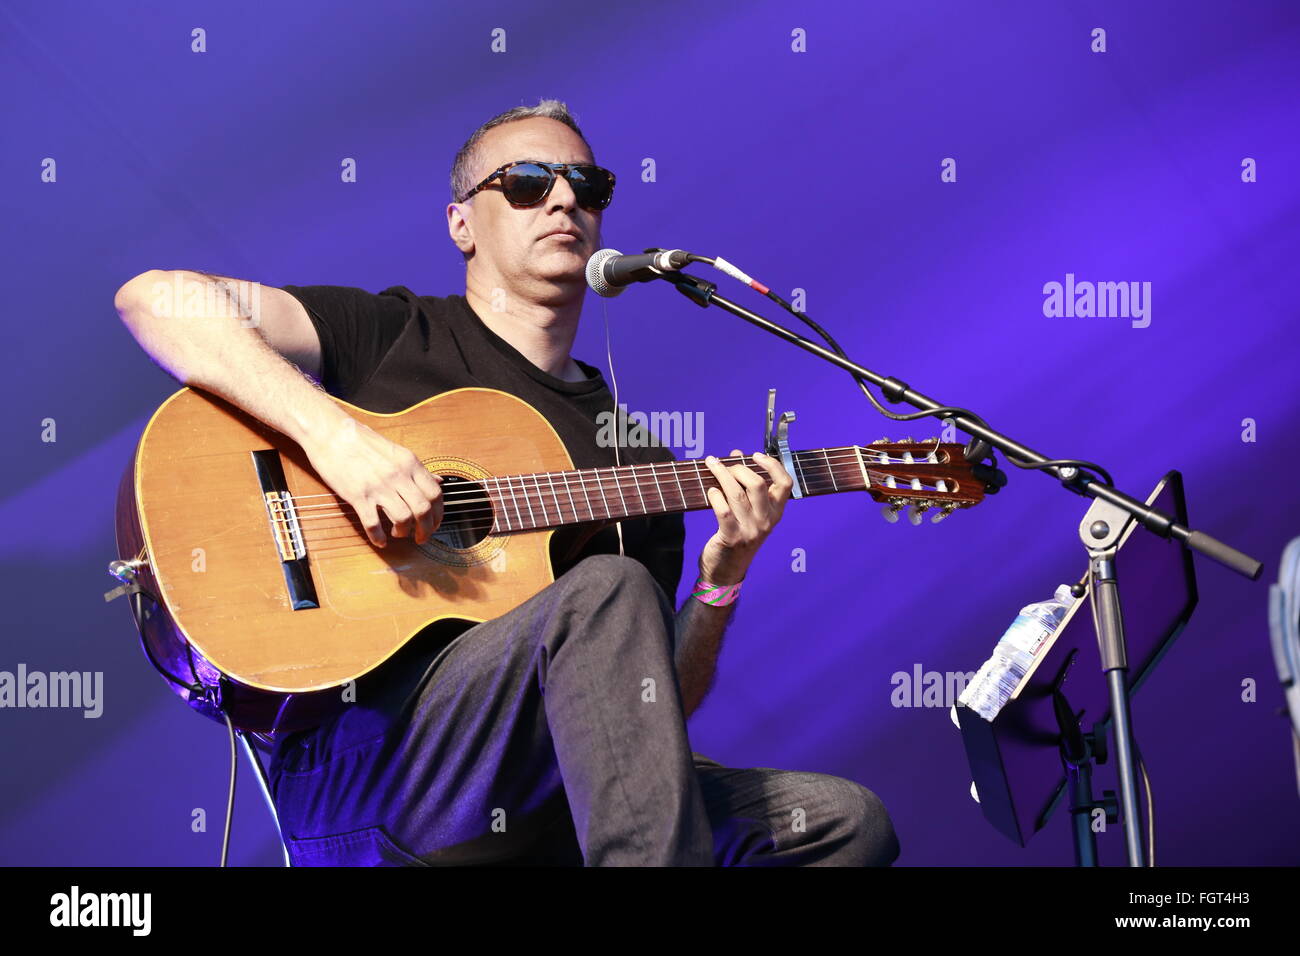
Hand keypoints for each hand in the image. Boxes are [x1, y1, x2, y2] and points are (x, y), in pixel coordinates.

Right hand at [300, 414, 442, 547]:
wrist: (330, 432)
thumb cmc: (360, 439)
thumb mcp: (396, 450)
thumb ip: (417, 469)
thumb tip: (438, 481)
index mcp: (409, 462)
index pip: (435, 494)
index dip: (438, 514)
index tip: (435, 523)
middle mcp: (397, 474)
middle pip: (423, 509)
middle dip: (426, 529)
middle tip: (421, 537)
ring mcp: (378, 485)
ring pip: (403, 518)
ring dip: (403, 532)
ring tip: (398, 533)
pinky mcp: (358, 495)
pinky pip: (373, 523)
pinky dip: (378, 537)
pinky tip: (379, 540)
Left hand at [699, 449, 793, 584]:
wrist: (727, 571)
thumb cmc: (738, 535)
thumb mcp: (749, 512)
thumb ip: (745, 484)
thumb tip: (736, 455)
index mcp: (776, 513)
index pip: (785, 484)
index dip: (773, 465)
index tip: (756, 455)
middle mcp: (766, 521)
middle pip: (758, 484)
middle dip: (738, 468)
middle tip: (724, 463)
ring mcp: (750, 530)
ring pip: (737, 494)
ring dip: (722, 475)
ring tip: (711, 465)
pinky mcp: (732, 537)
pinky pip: (723, 511)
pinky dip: (715, 496)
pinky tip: (710, 490)